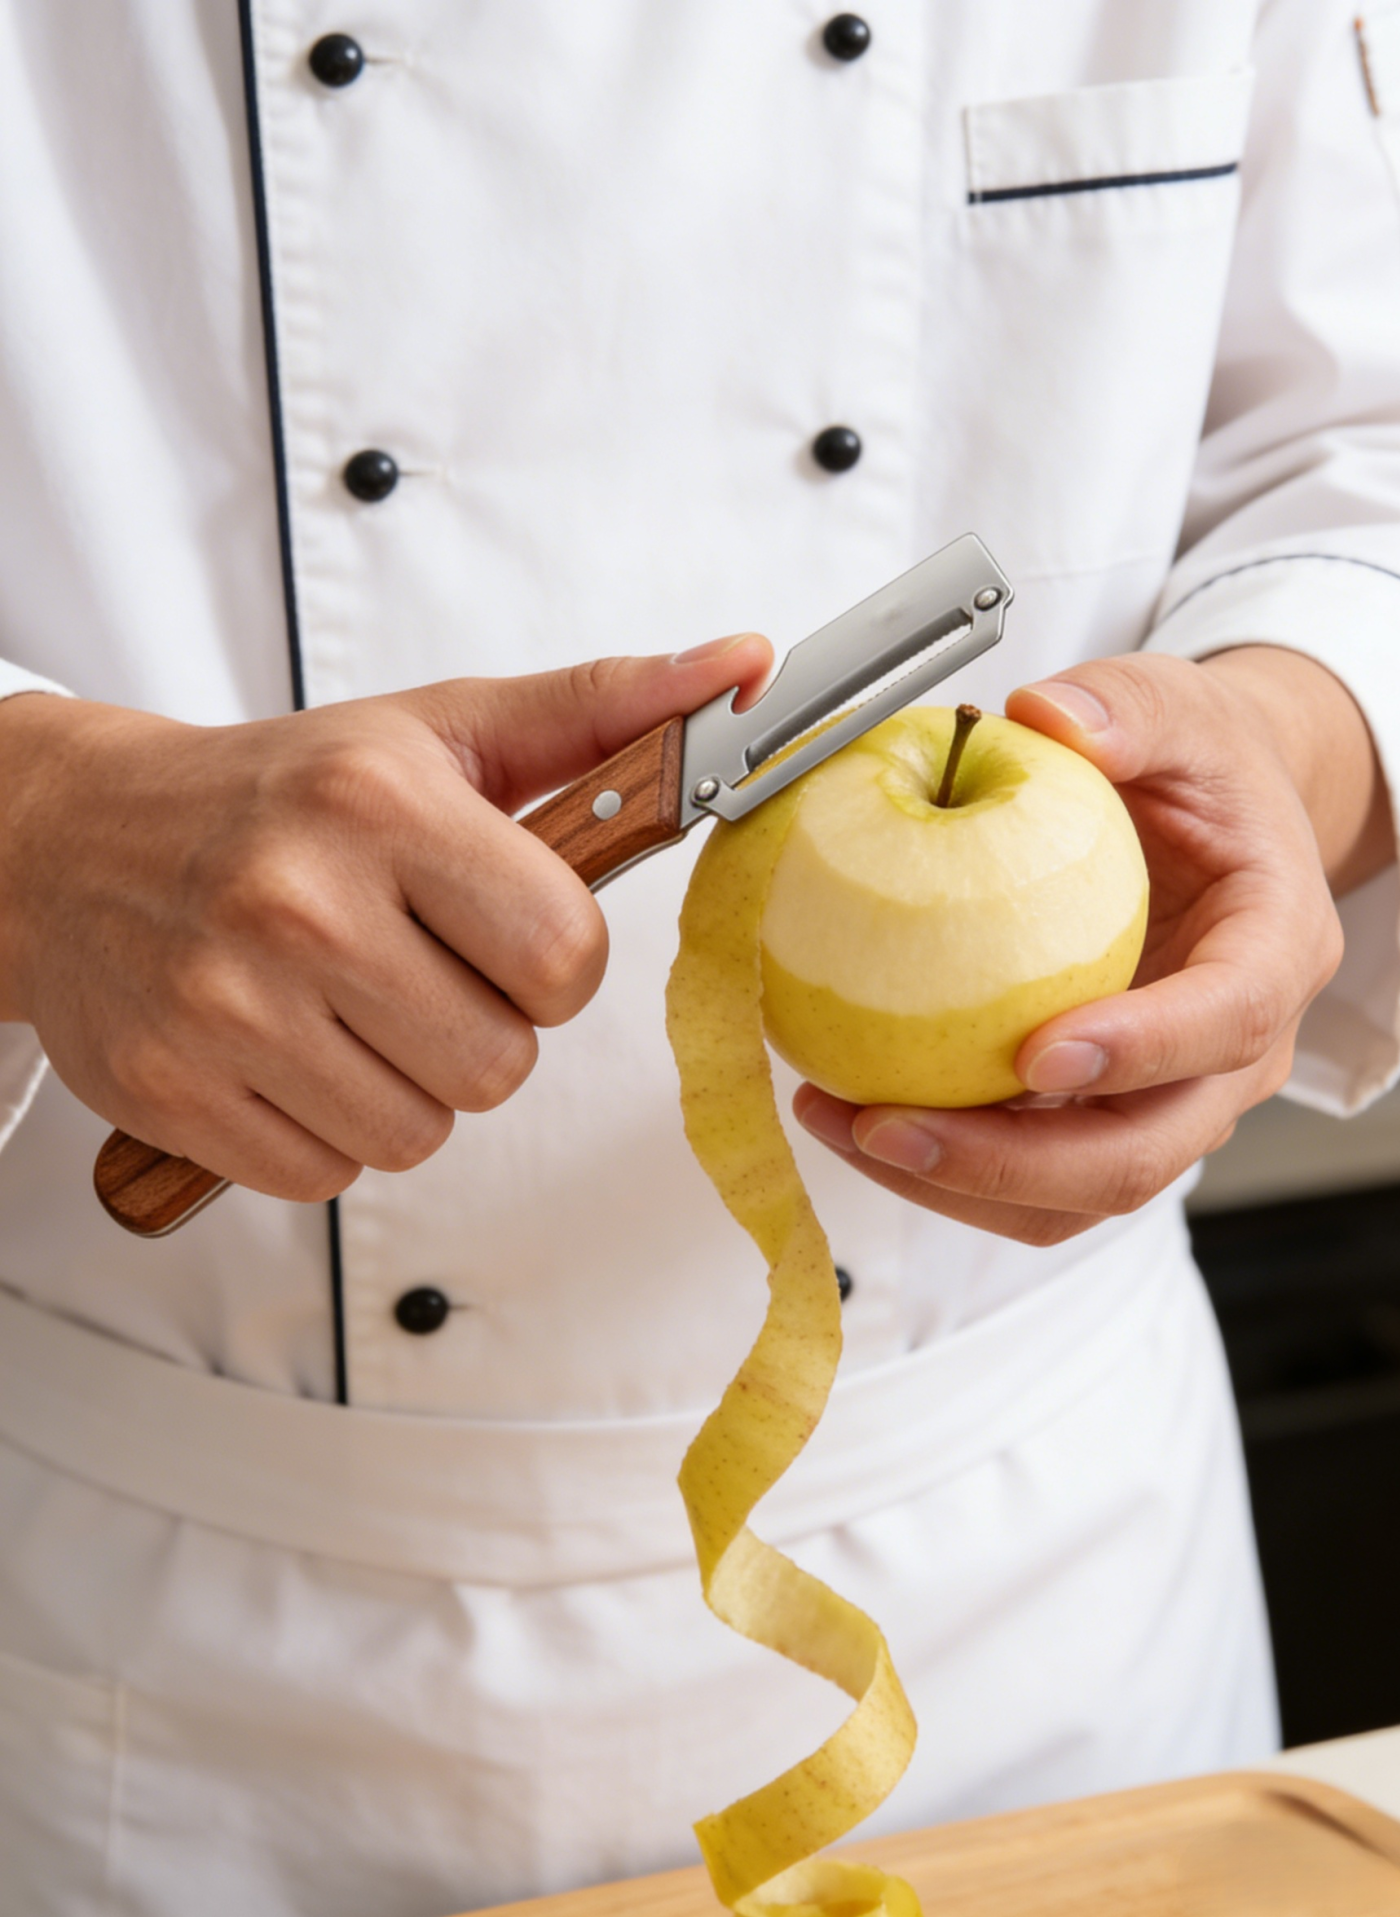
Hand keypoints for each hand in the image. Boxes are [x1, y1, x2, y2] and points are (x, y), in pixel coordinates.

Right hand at [0, 636, 771, 1200]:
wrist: (70, 840)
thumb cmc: (277, 793)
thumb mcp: (437, 733)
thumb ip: (597, 711)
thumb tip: (740, 670)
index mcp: (379, 803)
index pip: (565, 958)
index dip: (554, 966)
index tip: (504, 937)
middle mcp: (299, 903)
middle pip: (499, 1064)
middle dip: (479, 1030)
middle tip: (415, 972)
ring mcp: (227, 1006)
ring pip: (419, 1134)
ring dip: (404, 1088)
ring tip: (347, 1010)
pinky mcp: (174, 1091)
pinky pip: (328, 1175)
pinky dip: (324, 1131)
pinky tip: (288, 1054)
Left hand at [795, 647, 1393, 1246]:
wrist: (1215, 818)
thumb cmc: (1201, 768)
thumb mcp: (1178, 707)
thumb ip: (1127, 706)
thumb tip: (1049, 716)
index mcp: (1275, 947)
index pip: (1230, 1018)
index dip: (1142, 1050)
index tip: (1038, 1053)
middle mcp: (1233, 1050)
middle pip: (1144, 1150)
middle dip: (1011, 1162)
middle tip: (888, 1124)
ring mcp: (1166, 1098)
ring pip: (1077, 1192)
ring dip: (956, 1181)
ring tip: (845, 1125)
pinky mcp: (1101, 1117)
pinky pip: (1030, 1178)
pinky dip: (943, 1166)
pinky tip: (854, 1115)